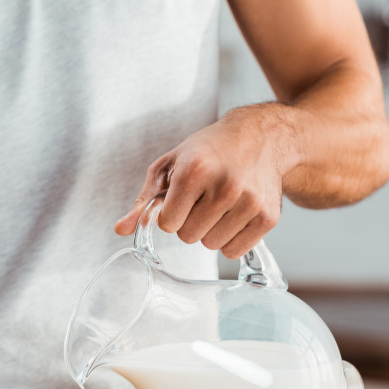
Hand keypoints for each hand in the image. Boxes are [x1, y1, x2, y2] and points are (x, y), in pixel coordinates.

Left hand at [114, 104, 297, 258]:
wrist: (260, 138)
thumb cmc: (209, 151)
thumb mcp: (171, 165)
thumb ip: (144, 200)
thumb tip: (121, 229)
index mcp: (195, 170)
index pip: (167, 224)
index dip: (171, 213)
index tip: (182, 197)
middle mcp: (225, 186)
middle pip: (188, 237)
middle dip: (190, 221)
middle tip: (203, 198)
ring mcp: (249, 203)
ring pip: (211, 245)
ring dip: (210, 230)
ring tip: (220, 204)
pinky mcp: (268, 217)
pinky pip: (234, 251)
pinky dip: (230, 238)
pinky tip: (235, 214)